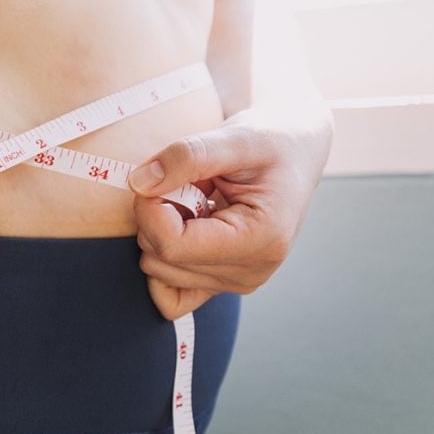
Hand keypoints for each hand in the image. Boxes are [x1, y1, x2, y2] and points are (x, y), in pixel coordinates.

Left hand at [126, 105, 333, 319]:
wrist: (294, 155)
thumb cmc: (273, 143)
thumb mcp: (235, 136)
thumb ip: (187, 156)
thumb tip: (139, 183)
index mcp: (260, 240)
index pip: (172, 245)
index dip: (148, 209)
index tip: (156, 176)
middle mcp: (250, 272)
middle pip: (160, 259)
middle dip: (155, 216)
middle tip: (185, 183)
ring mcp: (235, 283)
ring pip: (157, 270)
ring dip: (161, 230)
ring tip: (194, 200)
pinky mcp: (221, 283)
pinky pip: (170, 296)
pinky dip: (162, 260)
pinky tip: (181, 226)